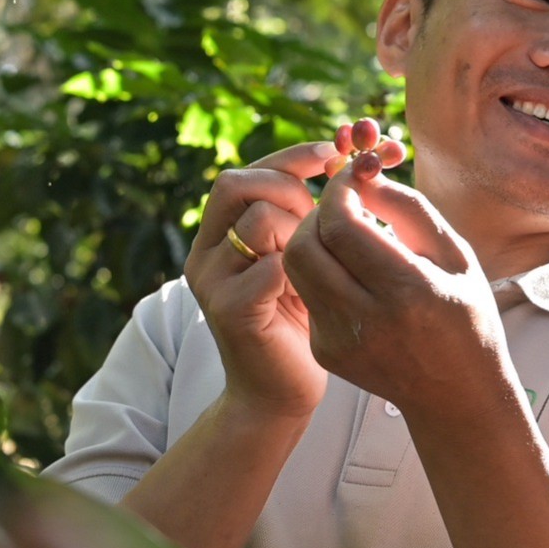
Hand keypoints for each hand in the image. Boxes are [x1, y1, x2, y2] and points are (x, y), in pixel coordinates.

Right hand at [186, 121, 402, 421]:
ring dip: (298, 231)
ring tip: (315, 264)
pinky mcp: (229, 311)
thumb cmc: (302, 320)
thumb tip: (342, 161)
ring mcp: (212, 281)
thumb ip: (306, 216)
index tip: (334, 154)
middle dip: (291, 188)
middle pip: (239, 184)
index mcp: (221, 234)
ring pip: (257, 219)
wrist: (281, 393)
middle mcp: (206, 252)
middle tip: (322, 218)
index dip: (291, 157)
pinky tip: (311, 291)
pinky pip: (269, 267)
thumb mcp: (304, 257)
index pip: (246, 173)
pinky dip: (299, 270)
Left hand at [282, 152, 514, 424]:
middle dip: (317, 212)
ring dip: (312, 239)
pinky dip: (321, 272)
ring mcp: (340, 341)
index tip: (352, 178)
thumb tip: (362, 174)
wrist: (456, 394)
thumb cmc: (464, 316)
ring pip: (296, 267)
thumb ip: (408, 208)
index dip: (339, 191)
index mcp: (408, 291)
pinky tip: (350, 275)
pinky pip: (307, 293)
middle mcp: (367, 320)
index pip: (341, 225)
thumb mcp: (455, 254)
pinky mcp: (324, 351)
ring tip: (343, 234)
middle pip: (305, 245)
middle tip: (342, 204)